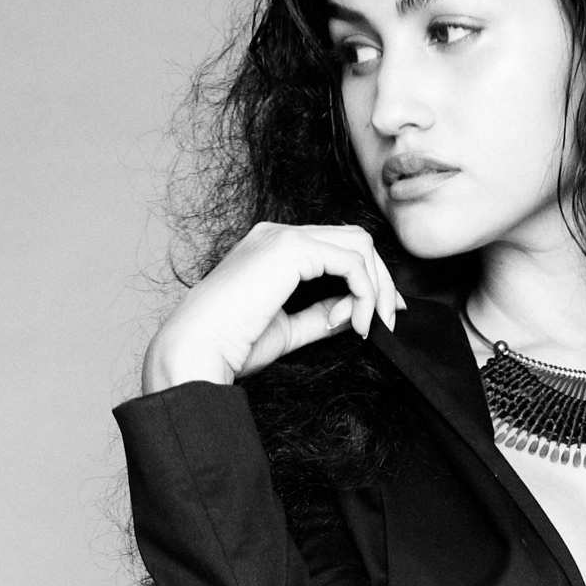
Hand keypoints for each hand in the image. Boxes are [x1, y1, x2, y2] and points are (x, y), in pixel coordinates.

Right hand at [142, 221, 405, 393]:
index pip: (337, 248)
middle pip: (355, 240)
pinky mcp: (290, 249)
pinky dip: (362, 293)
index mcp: (272, 249)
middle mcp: (278, 235)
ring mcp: (283, 237)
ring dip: (374, 287)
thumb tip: (357, 310)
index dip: (368, 279)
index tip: (381, 314)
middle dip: (380, 281)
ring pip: (359, 246)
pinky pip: (351, 262)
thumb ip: (322, 313)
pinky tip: (354, 322)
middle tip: (388, 320)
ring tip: (368, 325)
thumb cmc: (232, 345)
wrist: (198, 350)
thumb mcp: (289, 328)